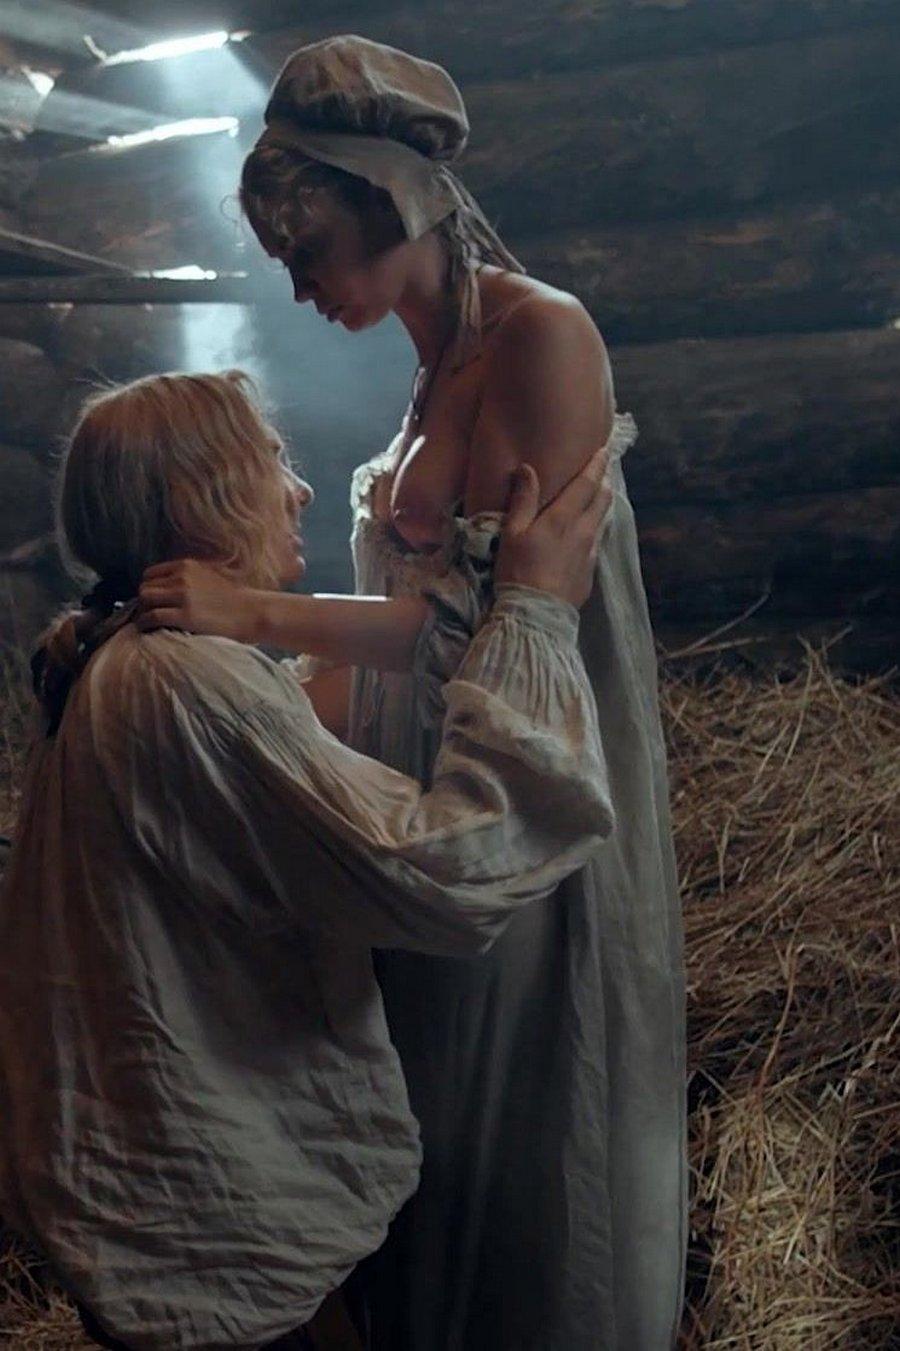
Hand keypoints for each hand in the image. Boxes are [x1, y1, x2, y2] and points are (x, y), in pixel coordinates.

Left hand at [135, 559, 256, 641]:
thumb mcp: (211, 575)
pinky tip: (147, 629)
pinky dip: (145, 623)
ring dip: (142, 612)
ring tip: (147, 623)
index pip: (151, 574)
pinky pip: (152, 616)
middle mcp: (181, 577)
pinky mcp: (184, 615)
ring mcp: (182, 596)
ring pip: (145, 600)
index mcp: (187, 565)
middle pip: (145, 587)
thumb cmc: (236, 598)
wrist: (252, 612)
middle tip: (148, 613)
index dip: (149, 588)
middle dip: (144, 601)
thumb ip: (191, 576)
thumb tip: (171, 587)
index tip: (152, 600)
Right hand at [494, 445, 612, 607]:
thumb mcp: (512, 533)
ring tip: (597, 499)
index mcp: (564, 518)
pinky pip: (596, 544)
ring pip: (601, 521)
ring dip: (601, 506)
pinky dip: (594, 531)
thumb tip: (528, 468)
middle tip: (603, 471)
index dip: (596, 465)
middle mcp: (584, 532)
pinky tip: (586, 536)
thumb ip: (523, 500)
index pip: (587, 484)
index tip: (604, 450)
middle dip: (603, 482)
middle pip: (602, 500)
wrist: (536, 614)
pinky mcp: (590, 573)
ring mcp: (590, 553)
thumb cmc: (518, 571)